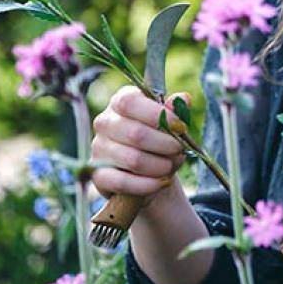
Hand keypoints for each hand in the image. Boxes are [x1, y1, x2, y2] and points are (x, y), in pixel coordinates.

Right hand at [92, 85, 188, 206]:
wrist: (147, 170)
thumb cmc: (159, 138)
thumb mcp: (169, 121)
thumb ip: (175, 109)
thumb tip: (184, 99)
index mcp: (120, 101)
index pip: (130, 102)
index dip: (157, 115)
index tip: (180, 127)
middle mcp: (105, 122)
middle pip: (136, 134)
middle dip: (165, 144)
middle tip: (179, 149)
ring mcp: (98, 149)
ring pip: (133, 160)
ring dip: (160, 165)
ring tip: (171, 165)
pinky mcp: (98, 175)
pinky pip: (123, 182)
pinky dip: (148, 184)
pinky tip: (163, 181)